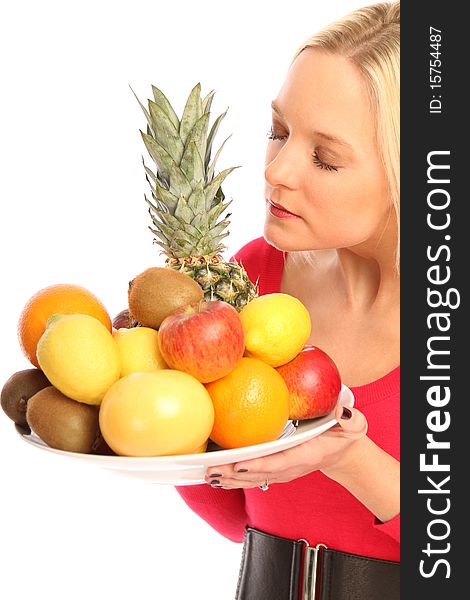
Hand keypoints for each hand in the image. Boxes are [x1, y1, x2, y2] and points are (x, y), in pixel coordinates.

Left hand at [204, 405, 367, 488]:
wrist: (341, 453)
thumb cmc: (343, 435)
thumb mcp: (353, 426)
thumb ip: (351, 421)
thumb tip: (342, 412)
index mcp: (306, 455)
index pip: (281, 462)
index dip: (261, 465)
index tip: (240, 463)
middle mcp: (289, 468)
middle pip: (259, 474)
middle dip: (234, 474)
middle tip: (212, 469)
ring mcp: (280, 472)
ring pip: (251, 478)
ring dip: (229, 478)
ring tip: (207, 473)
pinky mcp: (274, 471)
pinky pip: (250, 476)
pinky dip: (232, 476)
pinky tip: (215, 473)